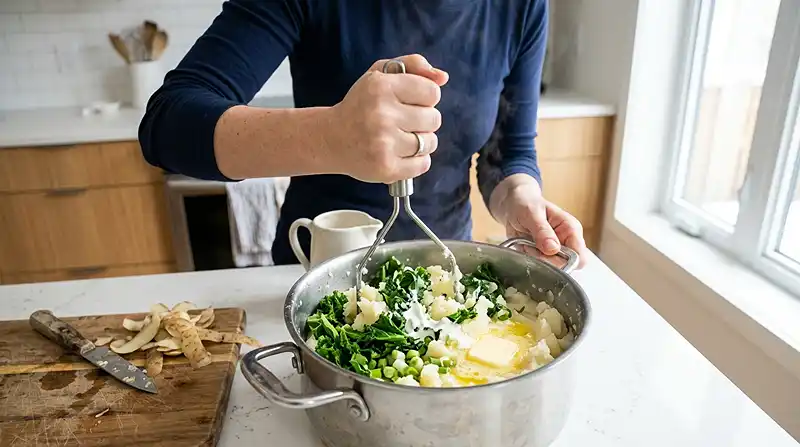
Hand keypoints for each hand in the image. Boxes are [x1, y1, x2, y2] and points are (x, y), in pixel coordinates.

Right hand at [327, 54, 448, 182]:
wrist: (331, 139)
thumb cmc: (362, 104)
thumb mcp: (381, 74)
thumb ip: (413, 66)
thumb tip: (443, 77)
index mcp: (381, 87)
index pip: (432, 92)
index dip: (425, 98)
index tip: (410, 102)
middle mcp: (381, 114)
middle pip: (434, 118)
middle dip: (423, 120)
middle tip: (403, 122)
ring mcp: (383, 143)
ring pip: (431, 142)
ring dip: (422, 142)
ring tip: (401, 138)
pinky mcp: (386, 168)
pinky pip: (423, 164)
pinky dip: (417, 161)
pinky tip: (400, 154)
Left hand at [491, 174, 588, 268]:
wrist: (513, 205)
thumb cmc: (525, 204)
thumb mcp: (531, 214)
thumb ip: (542, 231)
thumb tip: (553, 248)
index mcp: (571, 229)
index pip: (579, 257)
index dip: (564, 261)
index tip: (544, 252)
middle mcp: (567, 241)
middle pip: (564, 266)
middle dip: (544, 259)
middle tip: (530, 245)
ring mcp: (556, 250)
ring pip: (550, 268)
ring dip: (534, 258)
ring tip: (526, 242)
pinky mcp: (544, 255)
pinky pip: (538, 266)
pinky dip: (529, 258)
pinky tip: (524, 246)